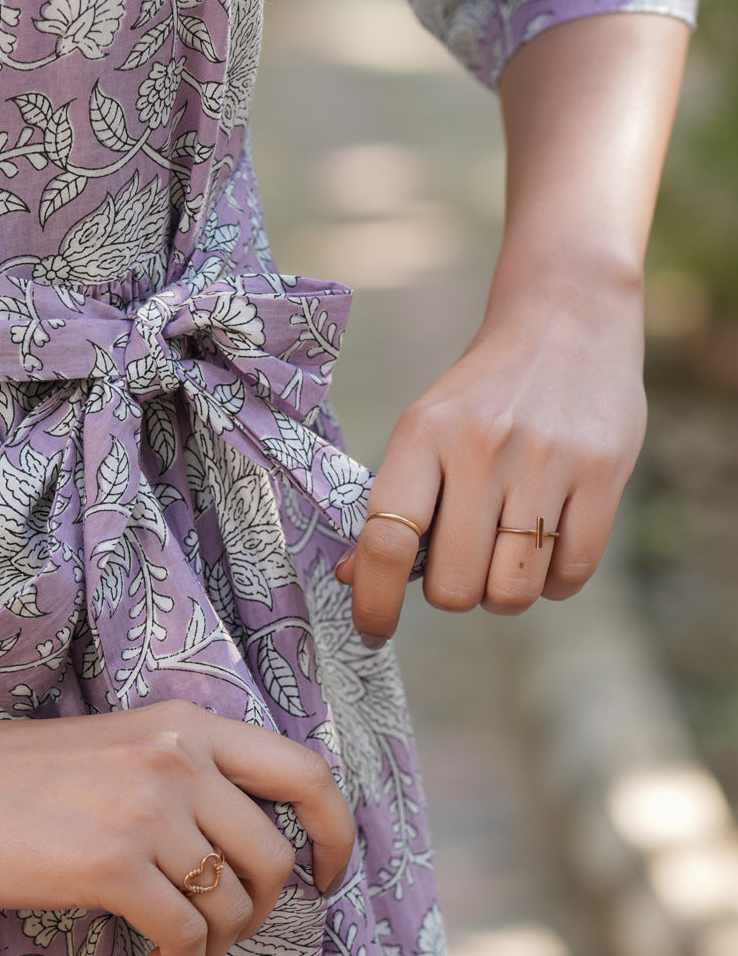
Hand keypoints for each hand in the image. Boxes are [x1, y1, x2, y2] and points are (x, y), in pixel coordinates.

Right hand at [0, 698, 354, 955]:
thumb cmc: (21, 773)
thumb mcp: (124, 746)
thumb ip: (189, 775)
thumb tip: (251, 847)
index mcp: (189, 724)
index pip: (307, 771)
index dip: (336, 832)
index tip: (326, 875)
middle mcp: (179, 757)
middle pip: (276, 857)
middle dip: (261, 912)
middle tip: (223, 932)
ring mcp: (146, 807)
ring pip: (233, 903)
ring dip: (216, 947)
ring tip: (177, 954)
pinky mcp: (109, 861)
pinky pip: (184, 935)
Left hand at [334, 292, 646, 639]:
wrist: (565, 323)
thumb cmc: (482, 397)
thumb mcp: (424, 431)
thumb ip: (393, 503)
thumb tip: (353, 578)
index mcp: (423, 434)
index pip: (387, 540)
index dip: (375, 601)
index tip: (373, 632)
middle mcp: (482, 447)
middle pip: (454, 586)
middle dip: (454, 593)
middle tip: (462, 560)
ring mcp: (547, 462)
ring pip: (512, 592)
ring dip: (503, 595)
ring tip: (504, 556)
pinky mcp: (603, 474)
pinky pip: (569, 576)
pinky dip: (552, 583)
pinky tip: (545, 546)